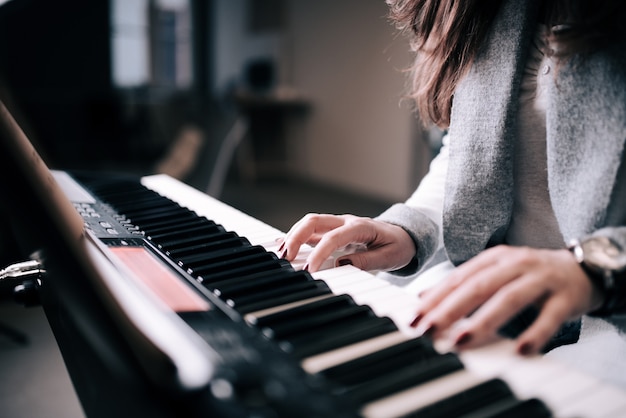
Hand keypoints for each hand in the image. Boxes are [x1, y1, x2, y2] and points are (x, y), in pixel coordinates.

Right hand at [279, 213, 416, 272]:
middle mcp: (345, 221)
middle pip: (314, 221)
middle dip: (295, 237)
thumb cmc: (398, 245)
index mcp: (360, 227)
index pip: (333, 237)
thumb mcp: (390, 256)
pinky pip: (311, 230)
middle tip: (285, 258)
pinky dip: (295, 236)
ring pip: (309, 223)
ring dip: (292, 236)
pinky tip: (282, 246)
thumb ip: (367, 261)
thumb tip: (340, 265)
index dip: (318, 253)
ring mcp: (338, 223)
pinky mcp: (333, 230)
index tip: (309, 270)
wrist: (405, 235)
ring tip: (280, 256)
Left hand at [410, 245, 603, 354]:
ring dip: (483, 321)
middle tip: (428, 330)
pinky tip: (520, 350)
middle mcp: (515, 264)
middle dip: (449, 310)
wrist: (583, 269)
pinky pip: (549, 317)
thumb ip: (462, 285)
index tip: (414, 319)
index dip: (435, 299)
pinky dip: (535, 333)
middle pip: (478, 287)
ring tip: (461, 341)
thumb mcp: (495, 274)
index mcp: (494, 259)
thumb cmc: (531, 276)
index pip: (459, 278)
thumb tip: (423, 298)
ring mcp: (541, 278)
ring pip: (509, 298)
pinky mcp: (565, 297)